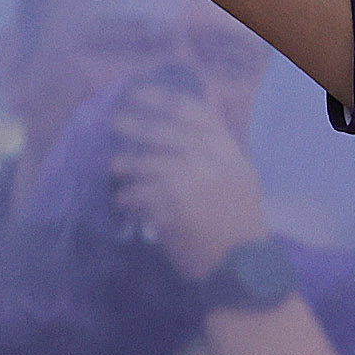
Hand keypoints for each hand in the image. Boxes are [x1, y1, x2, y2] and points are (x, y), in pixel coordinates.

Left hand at [109, 81, 269, 281]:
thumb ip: (216, 145)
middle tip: (114, 123)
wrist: (240, 260)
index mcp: (224, 147)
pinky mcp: (167, 205)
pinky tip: (125, 204)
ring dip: (123, 166)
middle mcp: (206, 157)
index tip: (136, 94)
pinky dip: (126, 199)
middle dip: (131, 125)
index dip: (159, 98)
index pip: (189, 110)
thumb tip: (194, 113)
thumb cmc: (239, 218)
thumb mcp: (238, 173)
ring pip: (141, 163)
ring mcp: (186, 180)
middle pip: (158, 131)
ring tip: (114, 168)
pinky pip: (134, 195)